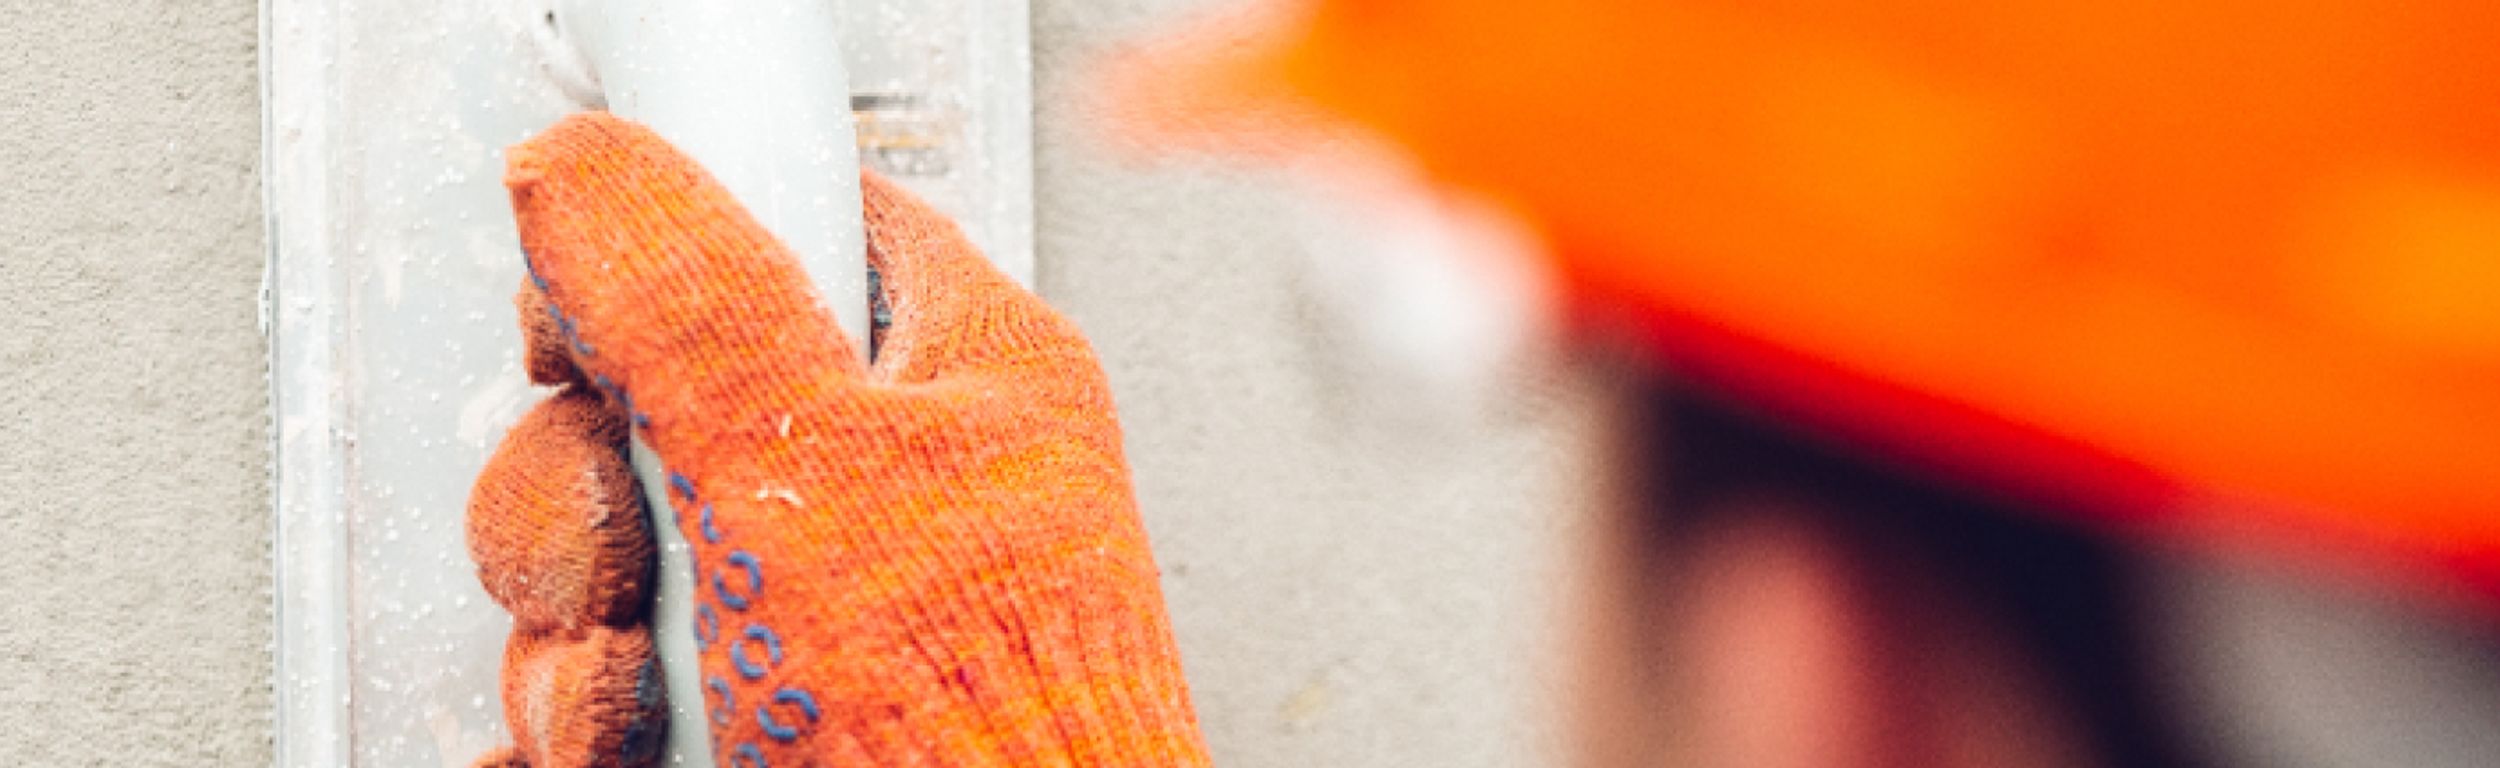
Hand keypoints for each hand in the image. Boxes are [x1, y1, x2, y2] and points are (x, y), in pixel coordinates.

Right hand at [464, 112, 1211, 766]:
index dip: (658, 263)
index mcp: (961, 371)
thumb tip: (594, 171)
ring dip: (577, 636)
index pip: (791, 224)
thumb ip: (696, 303)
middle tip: (621, 566)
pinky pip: (628, 660)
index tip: (587, 343)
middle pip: (655, 399)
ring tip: (632, 699)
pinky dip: (591, 713)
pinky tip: (619, 744)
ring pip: (622, 549)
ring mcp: (832, 600)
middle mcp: (900, 479)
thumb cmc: (981, 741)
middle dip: (583, 500)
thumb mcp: (815, 475)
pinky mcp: (772, 699)